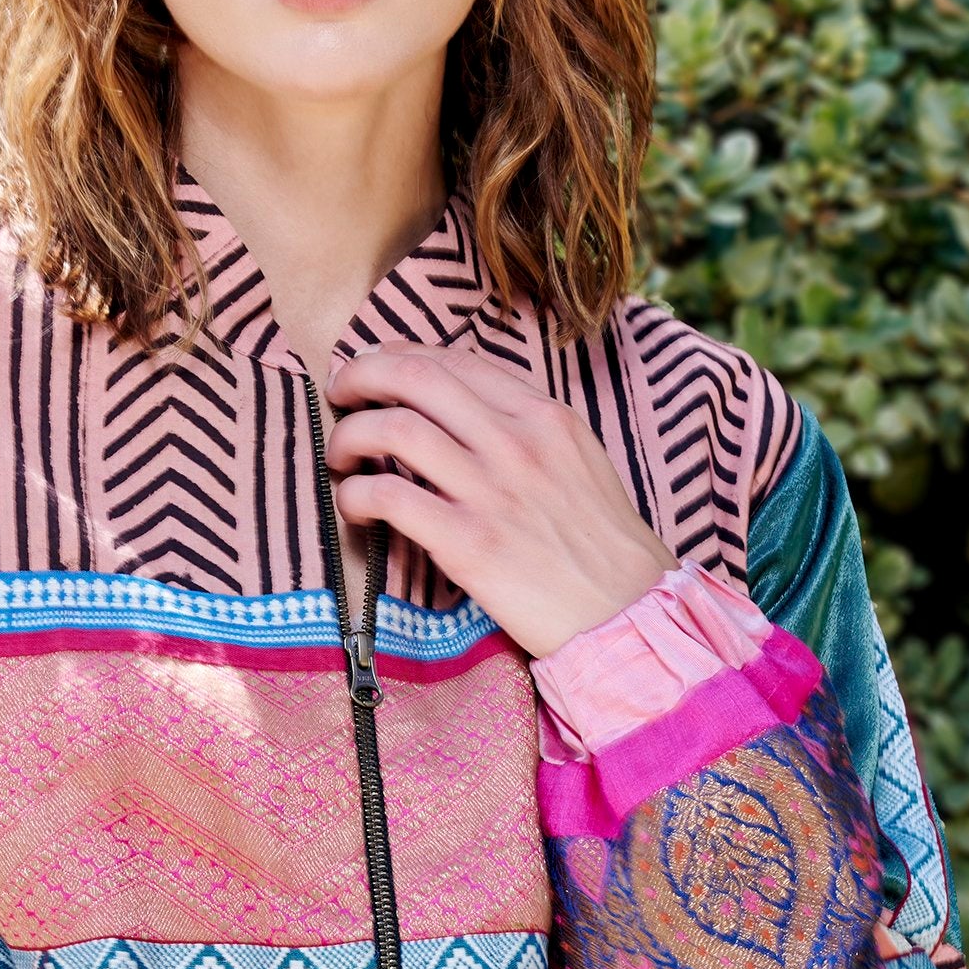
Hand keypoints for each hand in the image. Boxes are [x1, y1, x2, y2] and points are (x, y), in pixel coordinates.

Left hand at [323, 346, 673, 658]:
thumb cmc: (602, 544)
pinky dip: (355, 495)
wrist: (630, 612)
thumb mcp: (579, 460)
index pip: (454, 361)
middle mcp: (517, 441)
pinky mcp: (469, 543)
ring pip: (391, 429)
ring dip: (348, 435)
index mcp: (544, 416)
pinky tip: (355, 507)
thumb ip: (526, 429)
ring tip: (340, 455)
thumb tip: (463, 410)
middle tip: (339, 392)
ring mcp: (492, 490)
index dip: (399, 356)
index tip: (373, 368)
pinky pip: (387, 497)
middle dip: (360, 374)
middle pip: (413, 377)